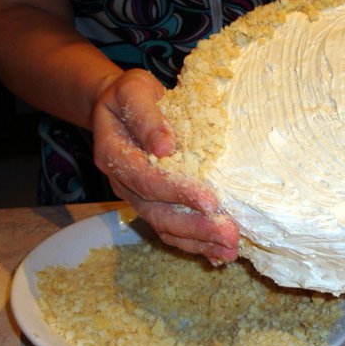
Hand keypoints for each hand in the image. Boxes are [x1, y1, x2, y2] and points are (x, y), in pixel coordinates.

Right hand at [92, 69, 238, 263]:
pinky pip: (170, 230)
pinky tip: (217, 254)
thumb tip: (165, 146)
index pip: (147, 179)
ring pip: (165, 227)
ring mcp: (138, 197)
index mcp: (114, 155)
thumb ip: (146, 116)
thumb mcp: (133, 91)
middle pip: (157, 213)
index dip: (177, 192)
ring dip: (198, 242)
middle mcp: (124, 183)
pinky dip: (194, 244)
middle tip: (230, 235)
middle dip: (195, 227)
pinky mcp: (153, 203)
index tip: (210, 201)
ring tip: (230, 251)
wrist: (120, 108)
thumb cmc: (130, 95)